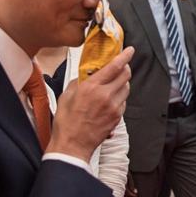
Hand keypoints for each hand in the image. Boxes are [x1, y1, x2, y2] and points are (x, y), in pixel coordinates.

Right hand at [48, 47, 133, 161]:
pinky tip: (109, 101)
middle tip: (121, 67)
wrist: (72, 145)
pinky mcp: (117, 117)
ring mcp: (114, 107)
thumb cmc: (67, 123)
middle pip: (126, 76)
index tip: (129, 51)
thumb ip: (79, 82)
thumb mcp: (66, 96)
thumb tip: (86, 74)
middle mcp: (106, 96)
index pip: (115, 67)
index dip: (125, 56)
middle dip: (125, 68)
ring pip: (127, 89)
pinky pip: (123, 102)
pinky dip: (119, 98)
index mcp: (92, 88)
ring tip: (111, 86)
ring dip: (122, 84)